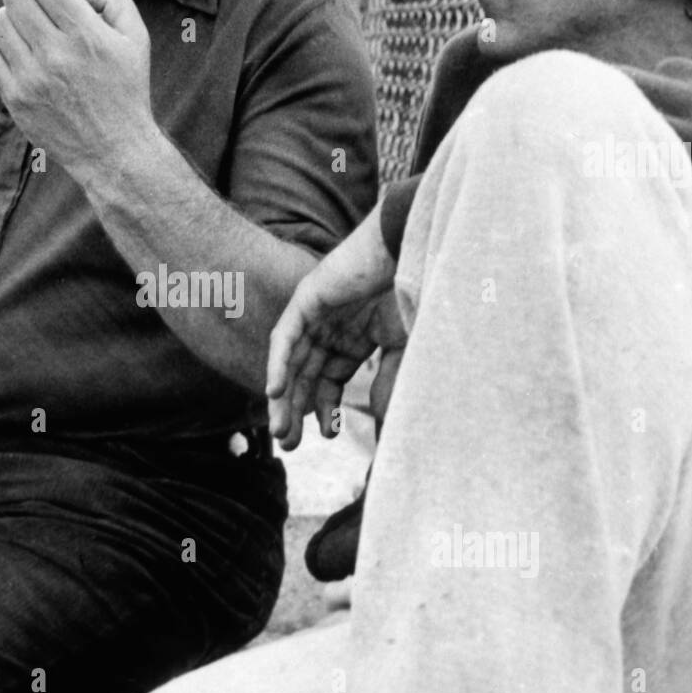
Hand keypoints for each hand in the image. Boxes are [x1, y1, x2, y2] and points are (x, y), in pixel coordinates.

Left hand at [0, 0, 155, 180]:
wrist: (114, 151)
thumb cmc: (126, 88)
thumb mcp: (136, 36)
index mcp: (87, 37)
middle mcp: (56, 56)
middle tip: (45, 5)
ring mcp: (31, 79)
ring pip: (0, 20)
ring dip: (16, 17)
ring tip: (35, 30)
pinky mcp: (15, 98)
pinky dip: (0, 41)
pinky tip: (20, 49)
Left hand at [266, 204, 399, 450]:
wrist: (414, 248)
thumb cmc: (417, 292)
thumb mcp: (403, 349)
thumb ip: (387, 383)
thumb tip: (380, 424)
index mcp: (354, 340)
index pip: (329, 381)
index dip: (325, 409)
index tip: (328, 436)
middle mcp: (331, 328)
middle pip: (304, 376)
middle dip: (295, 411)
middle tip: (289, 444)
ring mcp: (317, 313)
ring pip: (292, 362)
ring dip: (283, 397)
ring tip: (279, 429)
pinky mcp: (307, 298)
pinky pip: (286, 336)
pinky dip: (279, 363)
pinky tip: (274, 392)